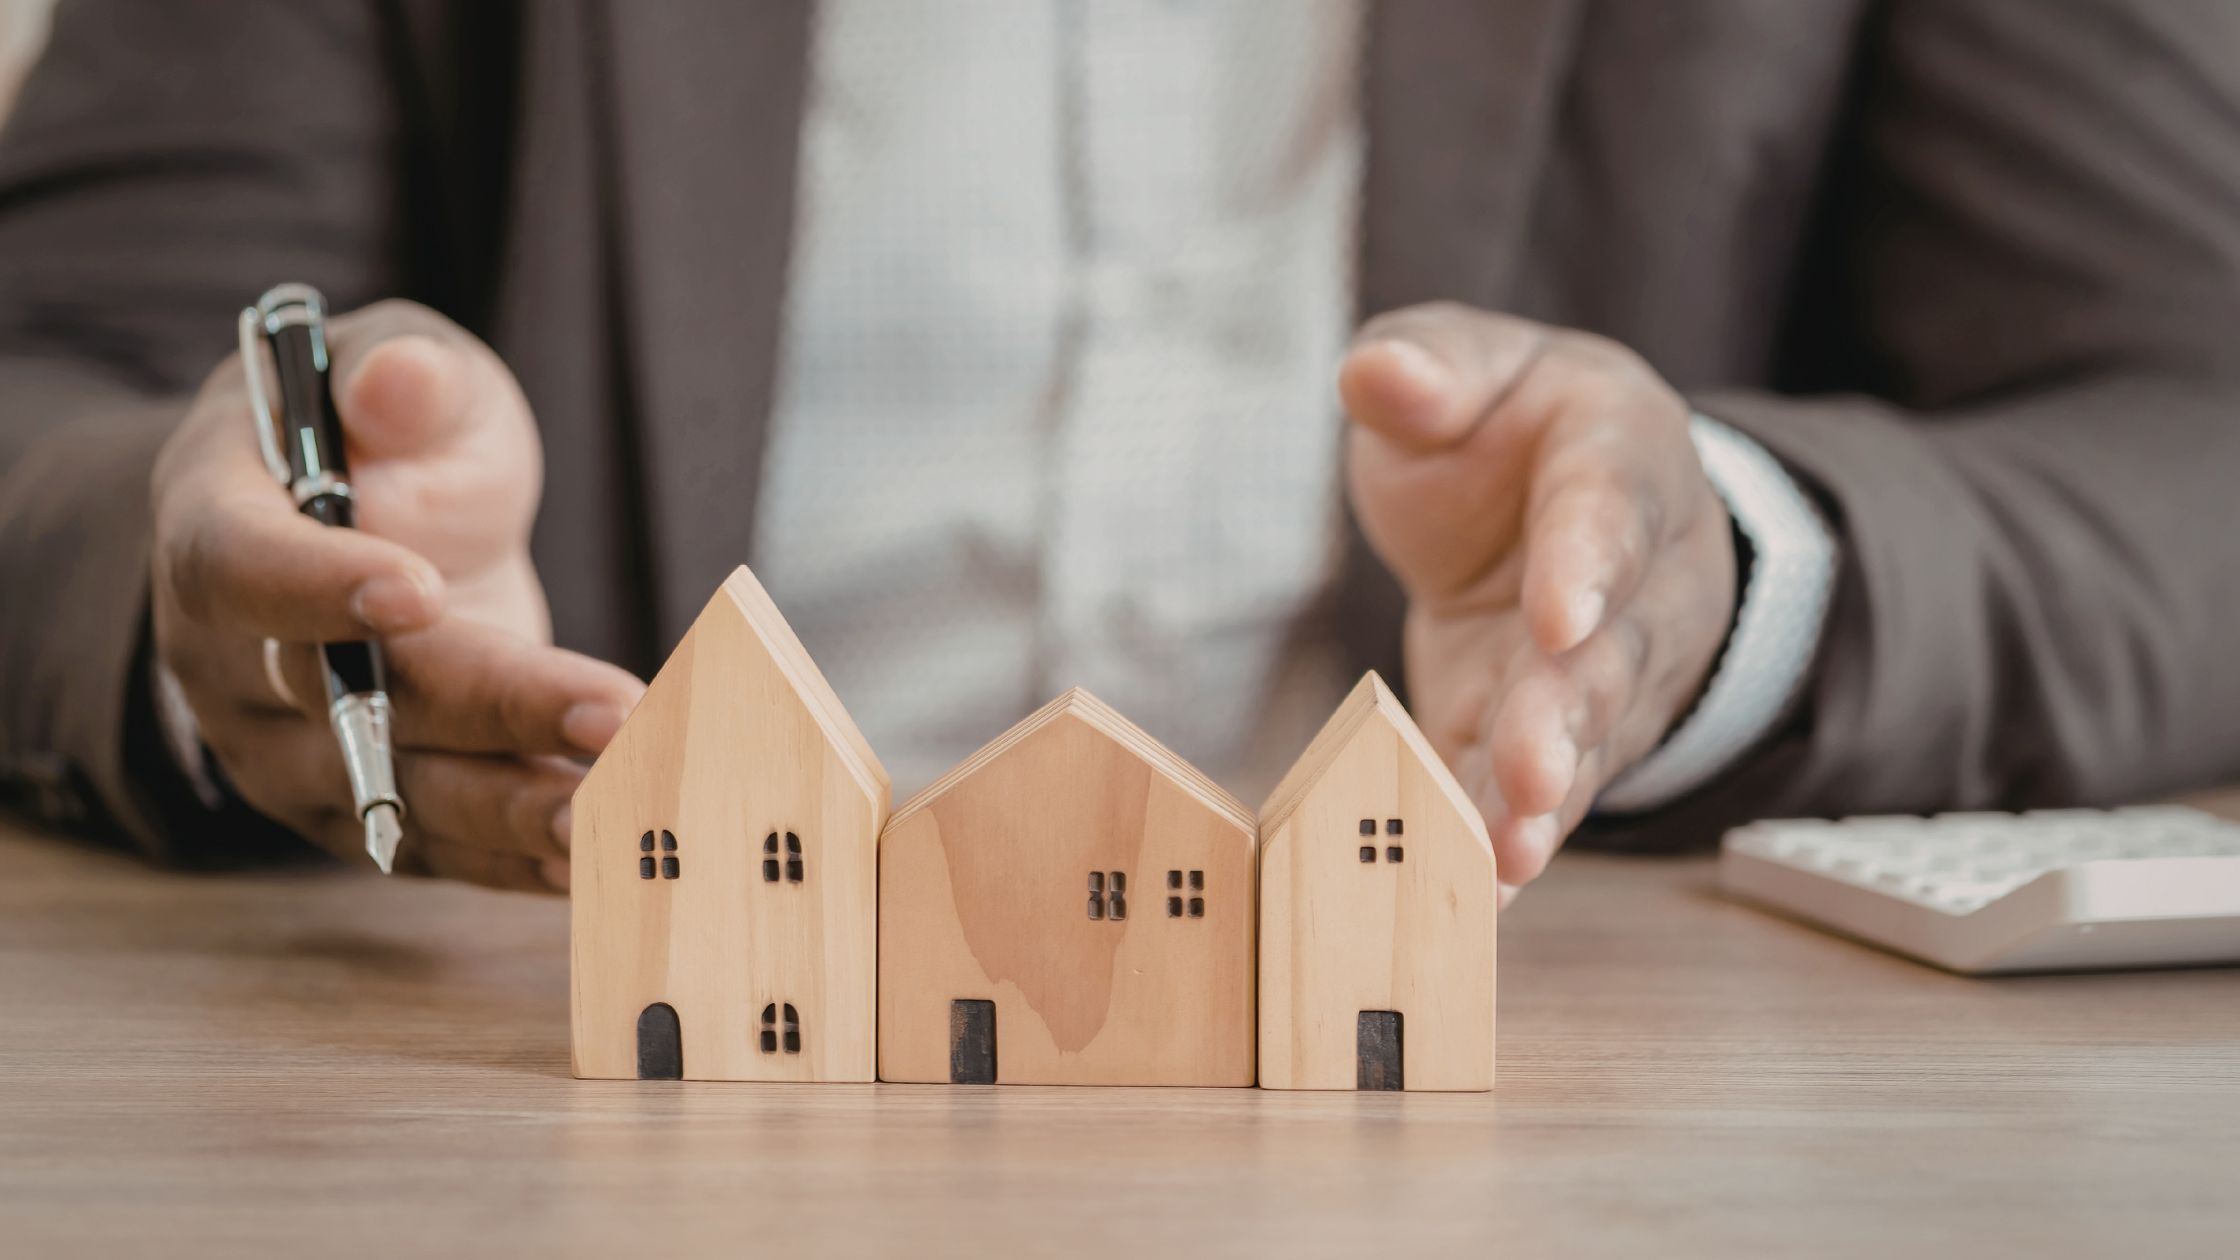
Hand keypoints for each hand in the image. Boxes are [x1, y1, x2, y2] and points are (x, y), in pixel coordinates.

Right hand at [150, 300, 642, 890]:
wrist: (367, 520)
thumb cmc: (383, 435)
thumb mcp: (398, 368)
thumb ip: (405, 375)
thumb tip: (400, 381)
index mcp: (212, 529)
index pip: (241, 568)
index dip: (319, 586)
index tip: (421, 589)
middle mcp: (230, 661)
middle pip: (353, 700)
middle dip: (491, 709)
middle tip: (612, 713)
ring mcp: (286, 752)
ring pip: (395, 796)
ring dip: (515, 809)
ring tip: (620, 808)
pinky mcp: (353, 811)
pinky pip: (431, 849)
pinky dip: (516, 858)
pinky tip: (604, 852)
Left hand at [1340, 304, 1736, 901]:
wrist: (1554, 503)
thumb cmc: (1509, 429)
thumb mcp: (1475, 368)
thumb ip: (1433, 366)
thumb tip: (1379, 373)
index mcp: (1618, 455)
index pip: (1611, 507)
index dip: (1589, 562)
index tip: (1560, 613)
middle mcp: (1635, 578)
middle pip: (1608, 651)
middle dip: (1569, 714)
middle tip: (1535, 766)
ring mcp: (1604, 673)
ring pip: (1583, 741)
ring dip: (1543, 800)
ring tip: (1509, 854)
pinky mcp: (1554, 740)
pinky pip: (1538, 796)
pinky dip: (1506, 843)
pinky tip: (1480, 898)